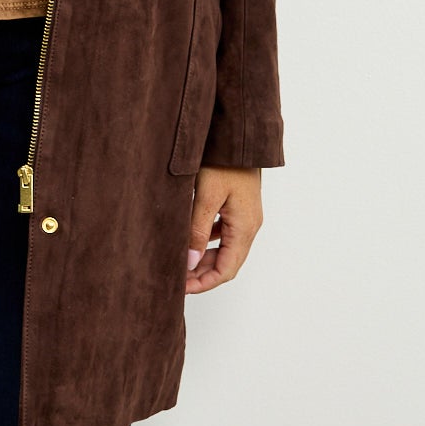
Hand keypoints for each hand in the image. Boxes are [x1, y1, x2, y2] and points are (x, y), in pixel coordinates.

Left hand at [186, 166, 262, 293]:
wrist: (239, 137)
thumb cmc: (224, 162)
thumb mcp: (205, 196)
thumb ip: (197, 231)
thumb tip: (190, 263)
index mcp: (244, 228)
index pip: (227, 270)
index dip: (204, 283)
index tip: (181, 288)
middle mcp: (249, 226)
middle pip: (226, 262)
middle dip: (202, 274)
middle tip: (175, 278)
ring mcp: (246, 216)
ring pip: (225, 249)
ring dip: (203, 259)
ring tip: (180, 261)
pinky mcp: (239, 207)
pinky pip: (224, 234)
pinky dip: (207, 242)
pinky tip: (190, 239)